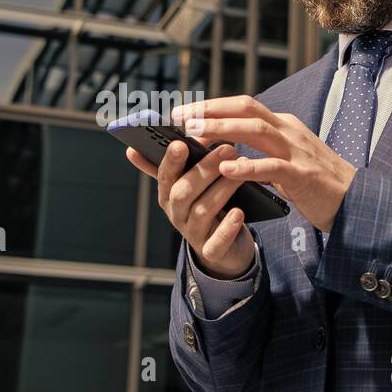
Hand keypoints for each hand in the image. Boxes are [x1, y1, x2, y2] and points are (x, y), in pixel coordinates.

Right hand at [124, 140, 256, 278]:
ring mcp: (193, 234)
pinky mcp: (212, 252)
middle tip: (228, 148)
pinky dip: (227, 228)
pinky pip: (216, 242)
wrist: (225, 248)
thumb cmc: (209, 205)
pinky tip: (239, 213)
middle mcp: (176, 214)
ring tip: (240, 174)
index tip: (178, 143)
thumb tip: (151, 138)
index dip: (170, 161)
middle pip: (183, 192)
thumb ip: (180, 163)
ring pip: (201, 212)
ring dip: (221, 190)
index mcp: (169, 193)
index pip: (164, 174)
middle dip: (203, 170)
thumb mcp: (192, 184)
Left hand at [171, 96, 356, 232]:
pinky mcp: (303, 175)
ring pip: (256, 130)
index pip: (244, 106)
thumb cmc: (315, 184)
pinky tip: (225, 168)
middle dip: (210, 110)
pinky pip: (271, 167)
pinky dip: (246, 166)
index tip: (185, 112)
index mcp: (283, 126)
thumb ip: (259, 152)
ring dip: (222, 129)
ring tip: (194, 134)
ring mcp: (297, 151)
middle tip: (180, 117)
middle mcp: (288, 131)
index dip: (213, 106)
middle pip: (246, 109)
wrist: (354, 201)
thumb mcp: (284, 160)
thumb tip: (224, 151)